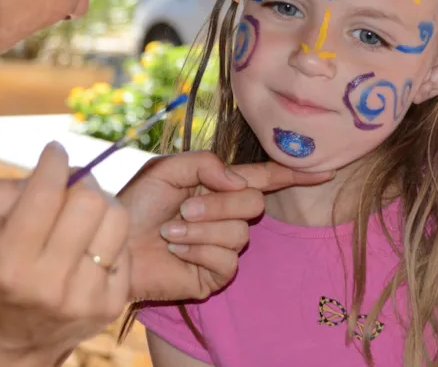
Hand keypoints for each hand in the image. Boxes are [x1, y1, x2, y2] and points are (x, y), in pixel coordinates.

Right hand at [0, 142, 129, 366]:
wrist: (13, 344)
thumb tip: (40, 173)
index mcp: (7, 266)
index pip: (44, 197)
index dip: (53, 163)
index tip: (54, 151)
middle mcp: (49, 285)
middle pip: (88, 201)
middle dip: (78, 180)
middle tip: (68, 181)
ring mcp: (85, 298)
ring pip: (116, 218)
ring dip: (100, 201)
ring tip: (81, 208)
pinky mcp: (112, 304)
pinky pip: (125, 244)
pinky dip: (108, 232)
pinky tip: (89, 240)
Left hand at [119, 151, 331, 301]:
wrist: (113, 244)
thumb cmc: (136, 205)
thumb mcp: (168, 169)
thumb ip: (208, 163)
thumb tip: (241, 182)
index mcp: (218, 186)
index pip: (263, 179)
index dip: (293, 175)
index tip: (324, 171)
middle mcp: (226, 215)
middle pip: (254, 203)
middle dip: (219, 204)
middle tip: (183, 208)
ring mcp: (223, 246)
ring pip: (240, 233)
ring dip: (200, 230)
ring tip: (170, 232)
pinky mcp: (215, 275)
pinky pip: (227, 260)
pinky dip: (198, 251)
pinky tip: (176, 251)